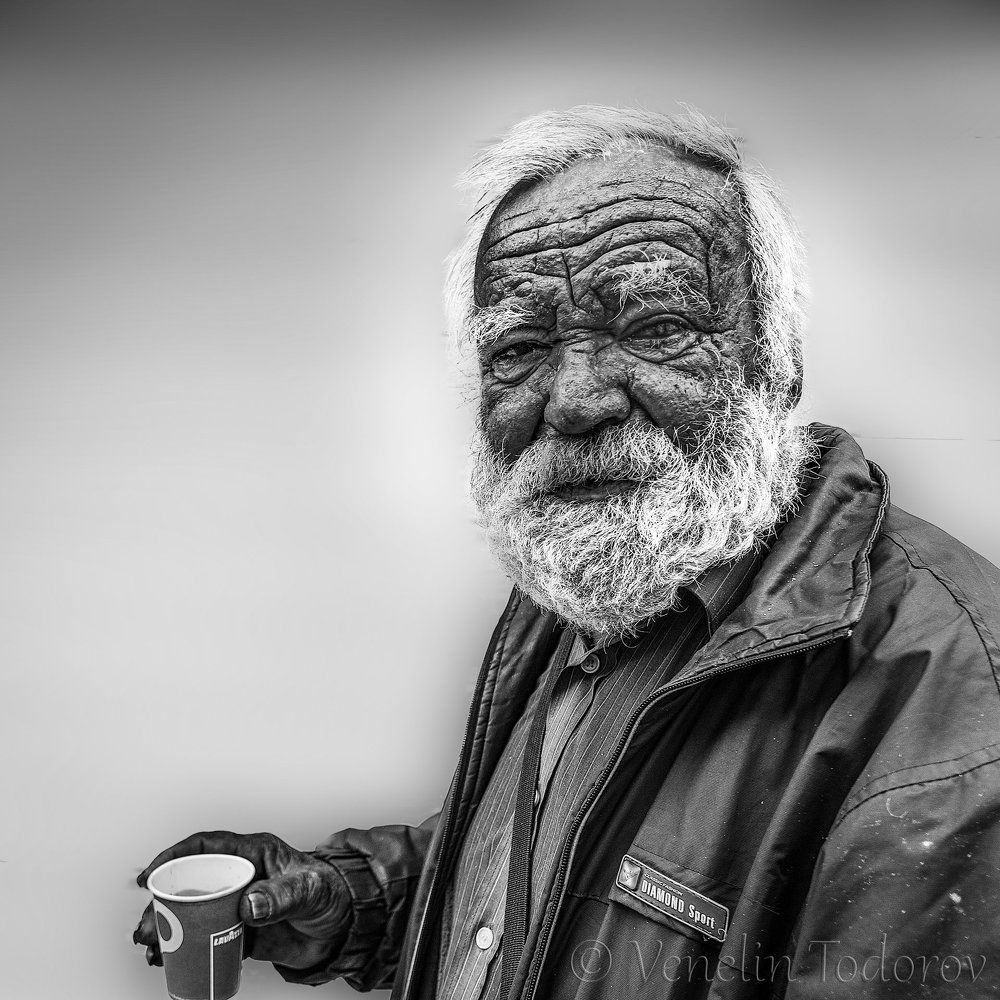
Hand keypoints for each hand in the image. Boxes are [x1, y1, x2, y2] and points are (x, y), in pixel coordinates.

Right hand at [134, 831, 351, 970]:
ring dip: (168, 928)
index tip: (151, 875)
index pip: (207, 846)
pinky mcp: (240, 930)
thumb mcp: (309, 890)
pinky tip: (170, 961)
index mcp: (254, 853)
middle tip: (147, 928)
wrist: (345, 927)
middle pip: (191, 882)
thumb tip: (248, 905)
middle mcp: (241, 875)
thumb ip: (281, 895)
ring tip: (151, 949)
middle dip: (162, 903)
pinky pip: (206, 937)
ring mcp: (238, 903)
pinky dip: (186, 948)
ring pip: (193, 911)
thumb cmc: (332, 893)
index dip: (174, 855)